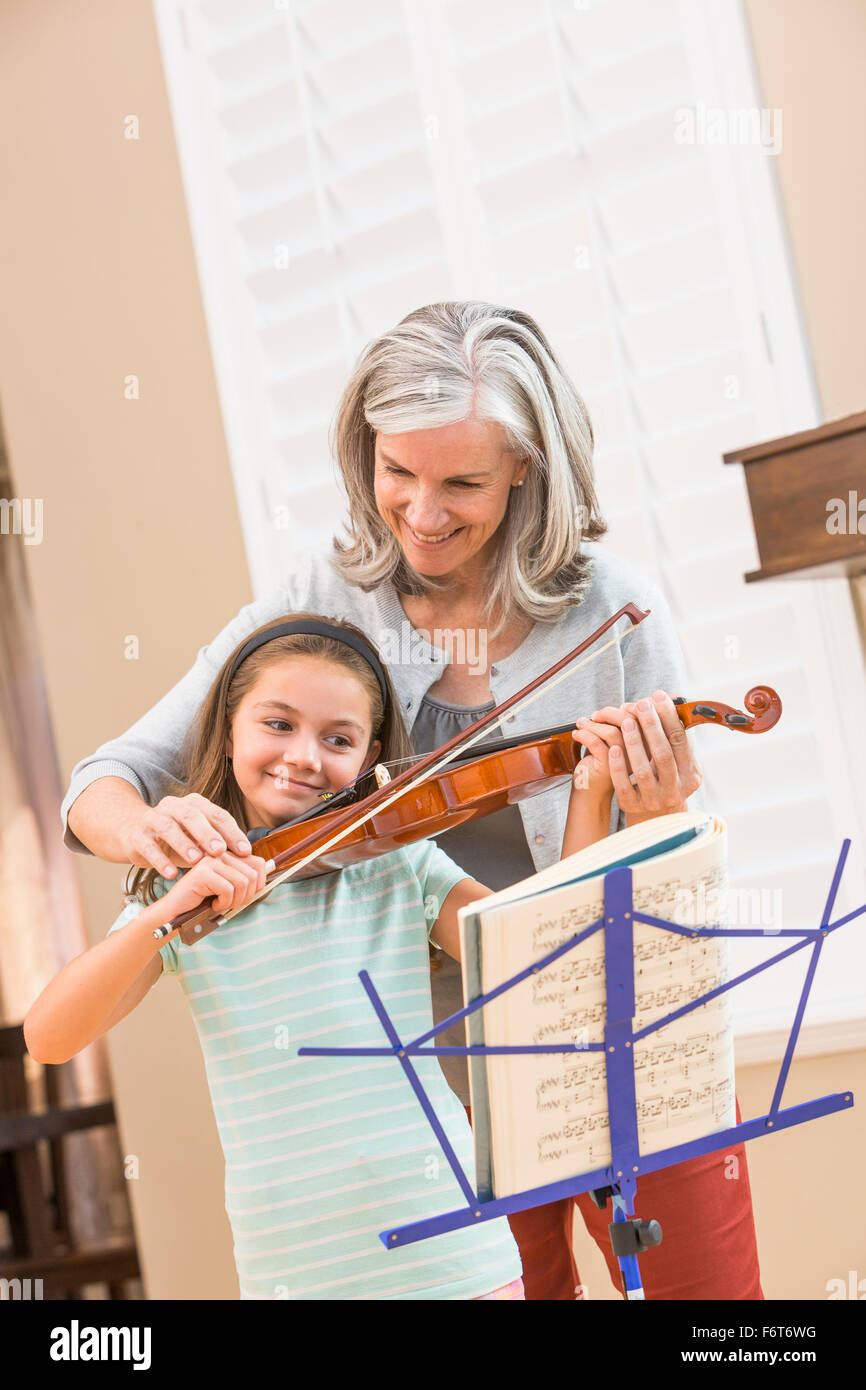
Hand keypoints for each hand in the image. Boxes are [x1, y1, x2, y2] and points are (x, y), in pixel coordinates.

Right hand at [120, 792, 252, 878]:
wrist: (134, 833)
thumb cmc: (177, 838)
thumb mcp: (199, 838)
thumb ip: (220, 845)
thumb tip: (252, 860)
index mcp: (195, 804)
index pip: (217, 814)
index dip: (232, 832)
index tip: (245, 851)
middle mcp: (174, 806)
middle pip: (192, 815)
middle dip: (207, 833)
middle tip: (220, 851)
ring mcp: (153, 818)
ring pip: (168, 827)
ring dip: (184, 844)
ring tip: (196, 861)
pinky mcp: (137, 835)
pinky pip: (148, 846)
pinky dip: (160, 860)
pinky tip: (171, 874)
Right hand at [158, 849, 267, 922]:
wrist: (176, 913)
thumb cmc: (203, 903)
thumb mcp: (230, 890)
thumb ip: (246, 881)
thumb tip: (267, 879)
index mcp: (228, 856)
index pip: (259, 863)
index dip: (259, 883)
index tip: (246, 895)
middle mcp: (220, 854)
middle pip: (252, 874)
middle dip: (246, 896)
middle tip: (231, 903)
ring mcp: (210, 861)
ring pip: (242, 882)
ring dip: (234, 901)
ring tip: (220, 903)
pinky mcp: (202, 872)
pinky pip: (228, 889)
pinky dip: (223, 903)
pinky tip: (212, 904)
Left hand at [575, 690, 701, 823]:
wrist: (655, 819)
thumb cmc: (665, 780)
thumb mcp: (677, 763)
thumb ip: (675, 738)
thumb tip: (672, 699)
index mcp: (689, 775)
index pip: (680, 742)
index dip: (669, 717)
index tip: (658, 696)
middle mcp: (674, 789)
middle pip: (663, 754)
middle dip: (652, 726)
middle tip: (641, 704)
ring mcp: (653, 799)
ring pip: (644, 770)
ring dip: (634, 743)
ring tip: (626, 721)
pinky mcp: (633, 806)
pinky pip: (624, 786)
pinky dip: (618, 767)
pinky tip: (612, 748)